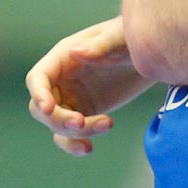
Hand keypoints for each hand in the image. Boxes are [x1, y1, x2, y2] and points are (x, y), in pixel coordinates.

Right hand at [26, 18, 155, 155]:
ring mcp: (71, 99)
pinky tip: (88, 148)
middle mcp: (61, 80)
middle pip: (42, 108)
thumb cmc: (131, 38)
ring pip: (56, 125)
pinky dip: (75, 144)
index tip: (49, 109)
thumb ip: (99, 47)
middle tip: (81, 122)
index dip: (38, 95)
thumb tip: (76, 51)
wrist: (150, 55)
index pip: (38, 78)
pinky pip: (70, 134)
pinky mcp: (85, 113)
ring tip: (106, 124)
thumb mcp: (119, 39)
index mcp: (62, 57)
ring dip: (73, 133)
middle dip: (58, 119)